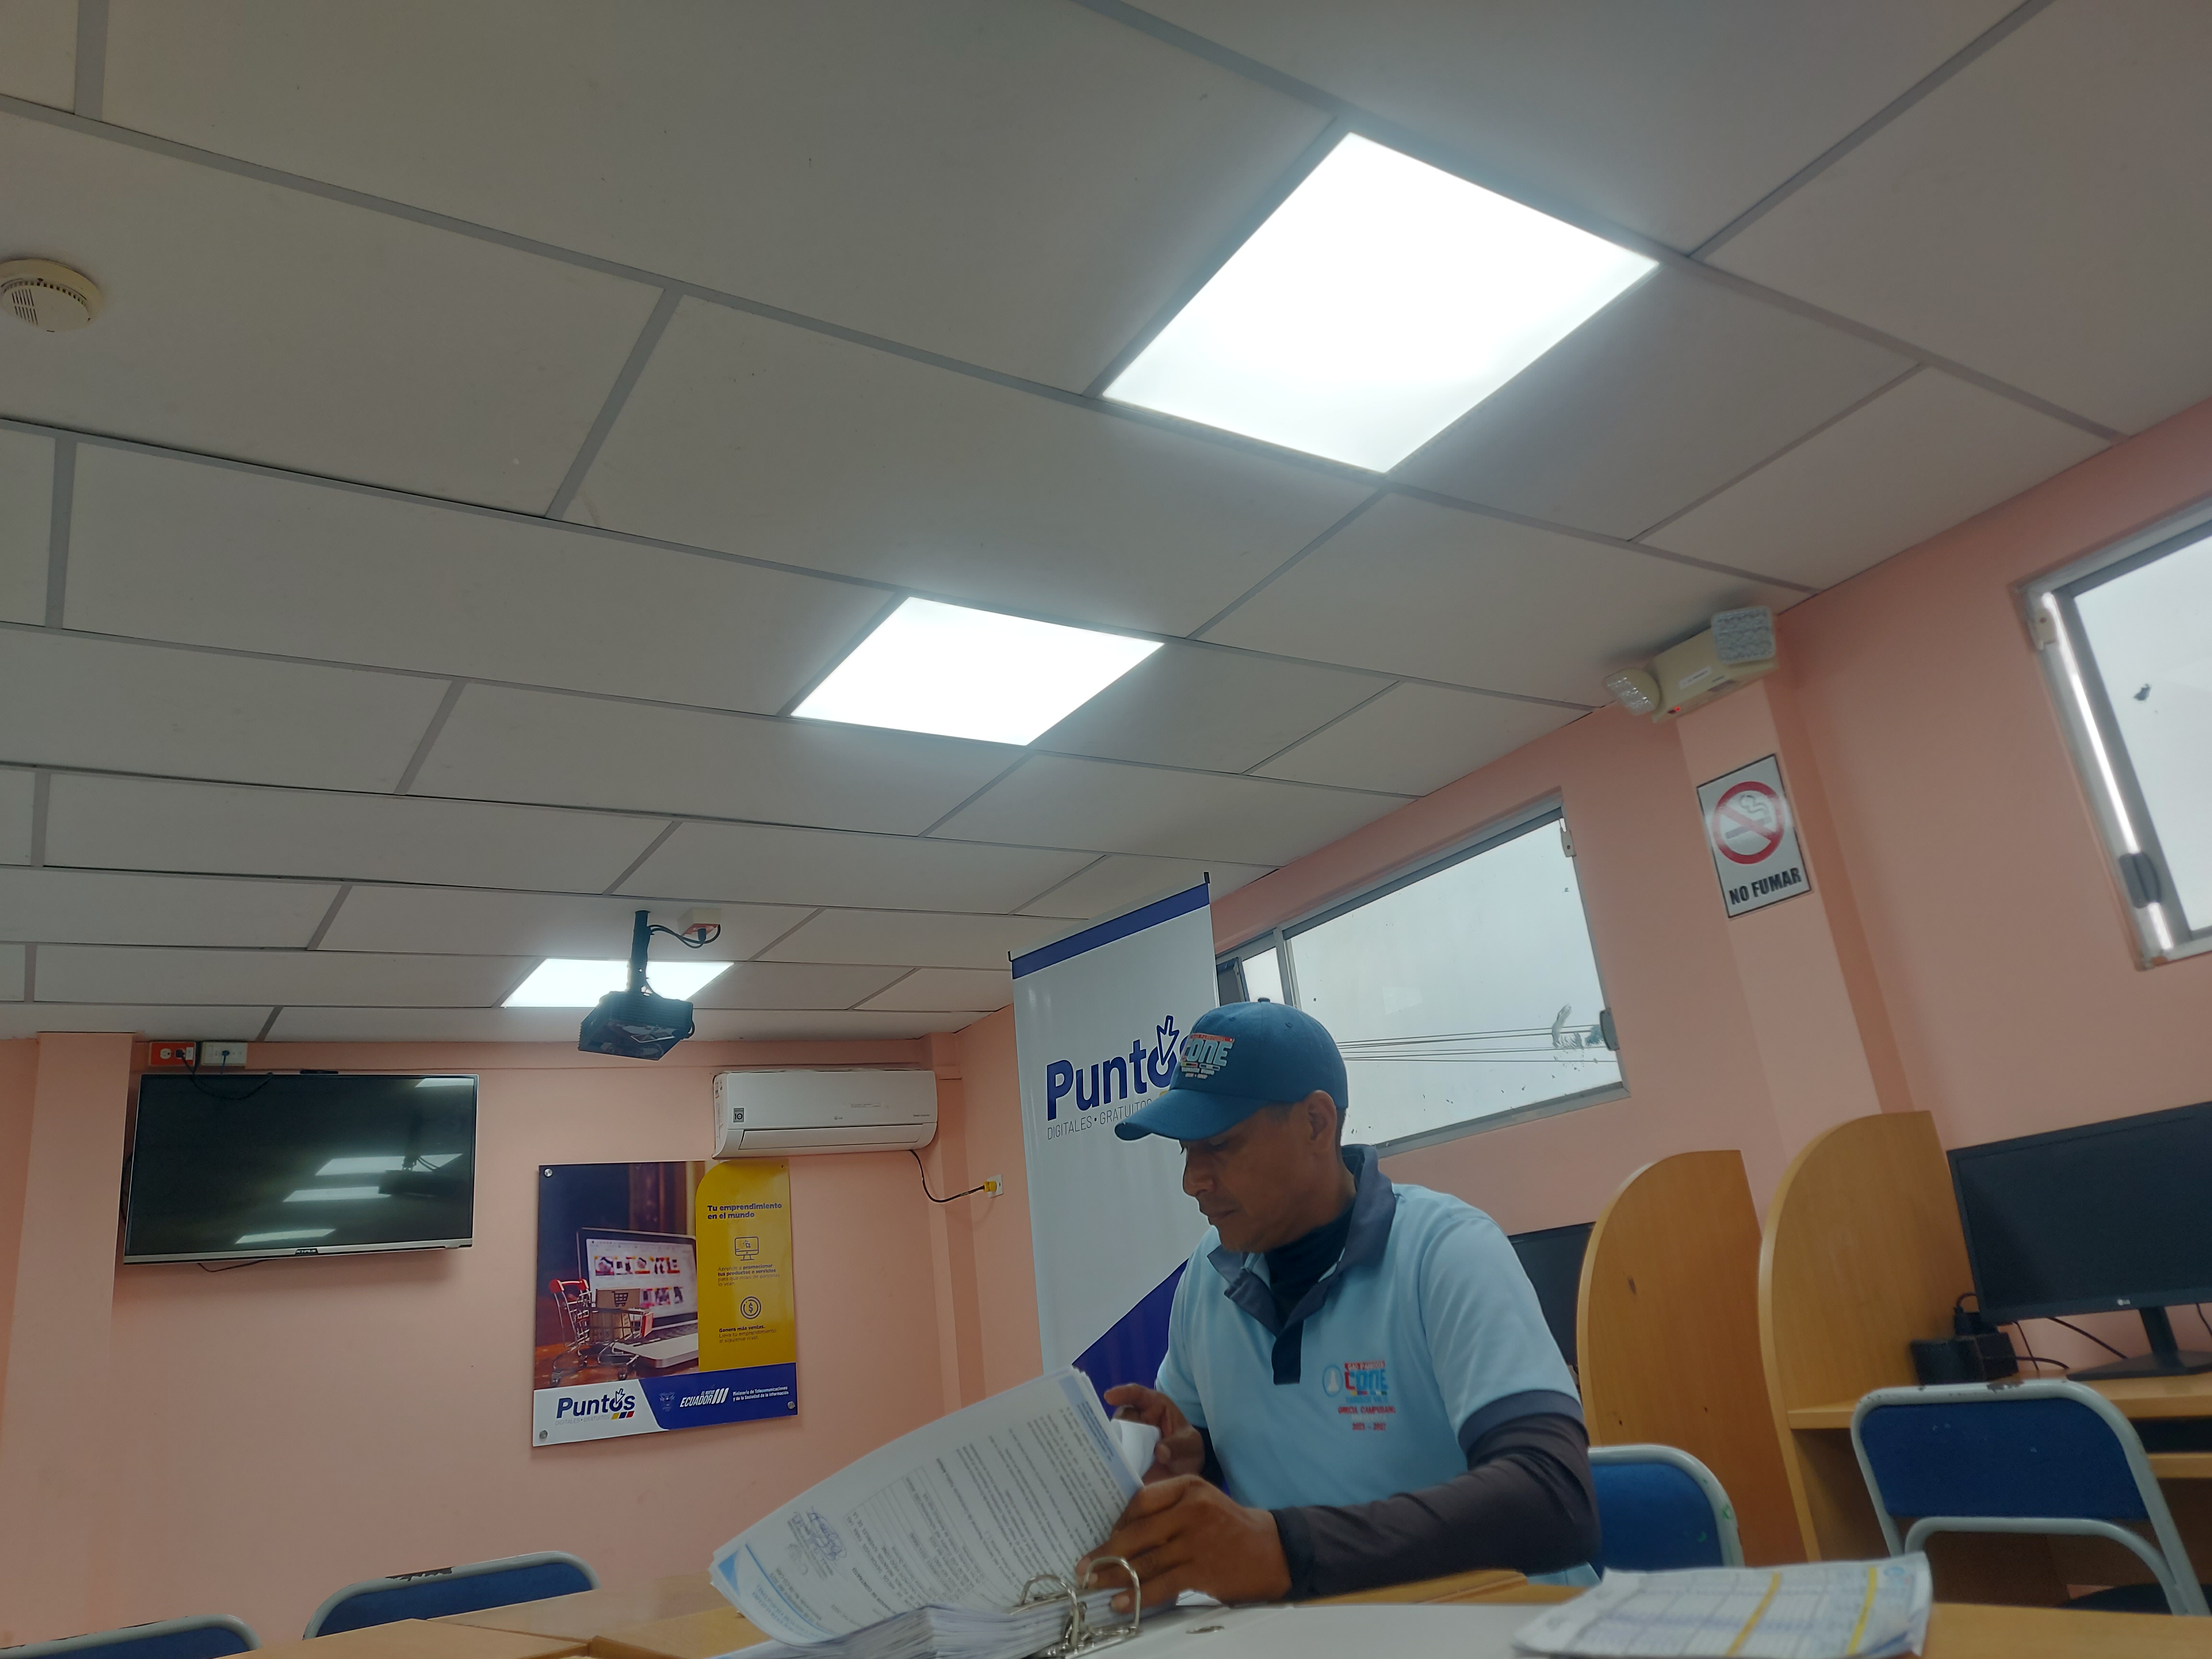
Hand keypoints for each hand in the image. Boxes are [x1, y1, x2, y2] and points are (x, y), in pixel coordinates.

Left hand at [1082, 1476, 1289, 1610]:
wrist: (1272, 1550)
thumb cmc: (1229, 1525)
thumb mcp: (1201, 1500)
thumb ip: (1168, 1507)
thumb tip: (1124, 1530)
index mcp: (1188, 1486)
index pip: (1141, 1500)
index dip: (1118, 1522)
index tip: (1103, 1538)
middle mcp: (1191, 1509)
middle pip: (1137, 1532)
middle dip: (1106, 1552)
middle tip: (1084, 1567)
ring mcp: (1196, 1540)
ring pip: (1145, 1561)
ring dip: (1115, 1576)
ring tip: (1094, 1586)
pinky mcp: (1202, 1569)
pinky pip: (1162, 1584)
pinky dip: (1138, 1595)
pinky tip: (1122, 1602)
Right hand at [1103, 1384, 1202, 1482]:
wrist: (1185, 1478)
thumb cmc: (1188, 1452)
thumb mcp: (1191, 1446)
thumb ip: (1179, 1446)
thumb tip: (1160, 1451)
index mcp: (1155, 1406)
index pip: (1138, 1394)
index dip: (1123, 1393)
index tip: (1110, 1397)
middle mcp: (1138, 1419)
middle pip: (1122, 1417)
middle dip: (1120, 1425)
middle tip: (1122, 1441)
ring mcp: (1129, 1438)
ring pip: (1115, 1435)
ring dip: (1114, 1444)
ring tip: (1119, 1457)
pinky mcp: (1124, 1457)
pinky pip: (1114, 1454)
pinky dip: (1112, 1459)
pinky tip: (1113, 1467)